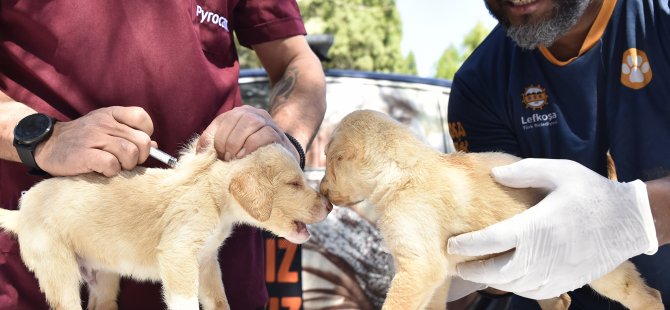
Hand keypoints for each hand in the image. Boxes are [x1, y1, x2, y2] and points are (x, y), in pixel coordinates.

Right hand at [35, 106, 154, 176]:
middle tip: (128, 162)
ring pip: (130, 153)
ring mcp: (93, 138)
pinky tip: (103, 171)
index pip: (141, 117)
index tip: (137, 144)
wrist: (47, 145)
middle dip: (140, 156)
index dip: (146, 134)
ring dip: (127, 165)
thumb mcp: (106, 129)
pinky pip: (111, 164)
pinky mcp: (84, 154)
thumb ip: (130, 135)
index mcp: (111, 114)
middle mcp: (104, 123)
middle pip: (142, 141)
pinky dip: (112, 172)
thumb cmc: (83, 140)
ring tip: (116, 167)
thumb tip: (156, 146)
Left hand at [198, 105, 298, 161]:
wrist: (281, 158)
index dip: (213, 140)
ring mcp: (267, 121)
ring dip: (237, 144)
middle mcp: (252, 113)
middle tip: (225, 160)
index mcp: (237, 114)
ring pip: (249, 124)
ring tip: (234, 160)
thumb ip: (215, 146)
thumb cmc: (251, 154)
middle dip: (225, 142)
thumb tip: (198, 154)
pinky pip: (263, 135)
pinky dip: (251, 147)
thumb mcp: (231, 148)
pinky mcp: (278, 133)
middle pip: (234, 120)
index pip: (220, 121)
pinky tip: (245, 158)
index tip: (215, 156)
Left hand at [447, 158, 657, 298]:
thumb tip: (494, 173)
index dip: (467, 245)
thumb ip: (523, 171)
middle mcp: (543, 255)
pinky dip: (516, 287)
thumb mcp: (559, 171)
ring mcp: (555, 272)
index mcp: (536, 226)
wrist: (629, 220)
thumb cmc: (591, 192)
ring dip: (493, 279)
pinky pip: (533, 292)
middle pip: (497, 272)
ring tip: (478, 270)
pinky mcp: (566, 281)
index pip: (491, 240)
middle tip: (458, 264)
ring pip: (514, 285)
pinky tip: (508, 277)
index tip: (451, 245)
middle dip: (474, 270)